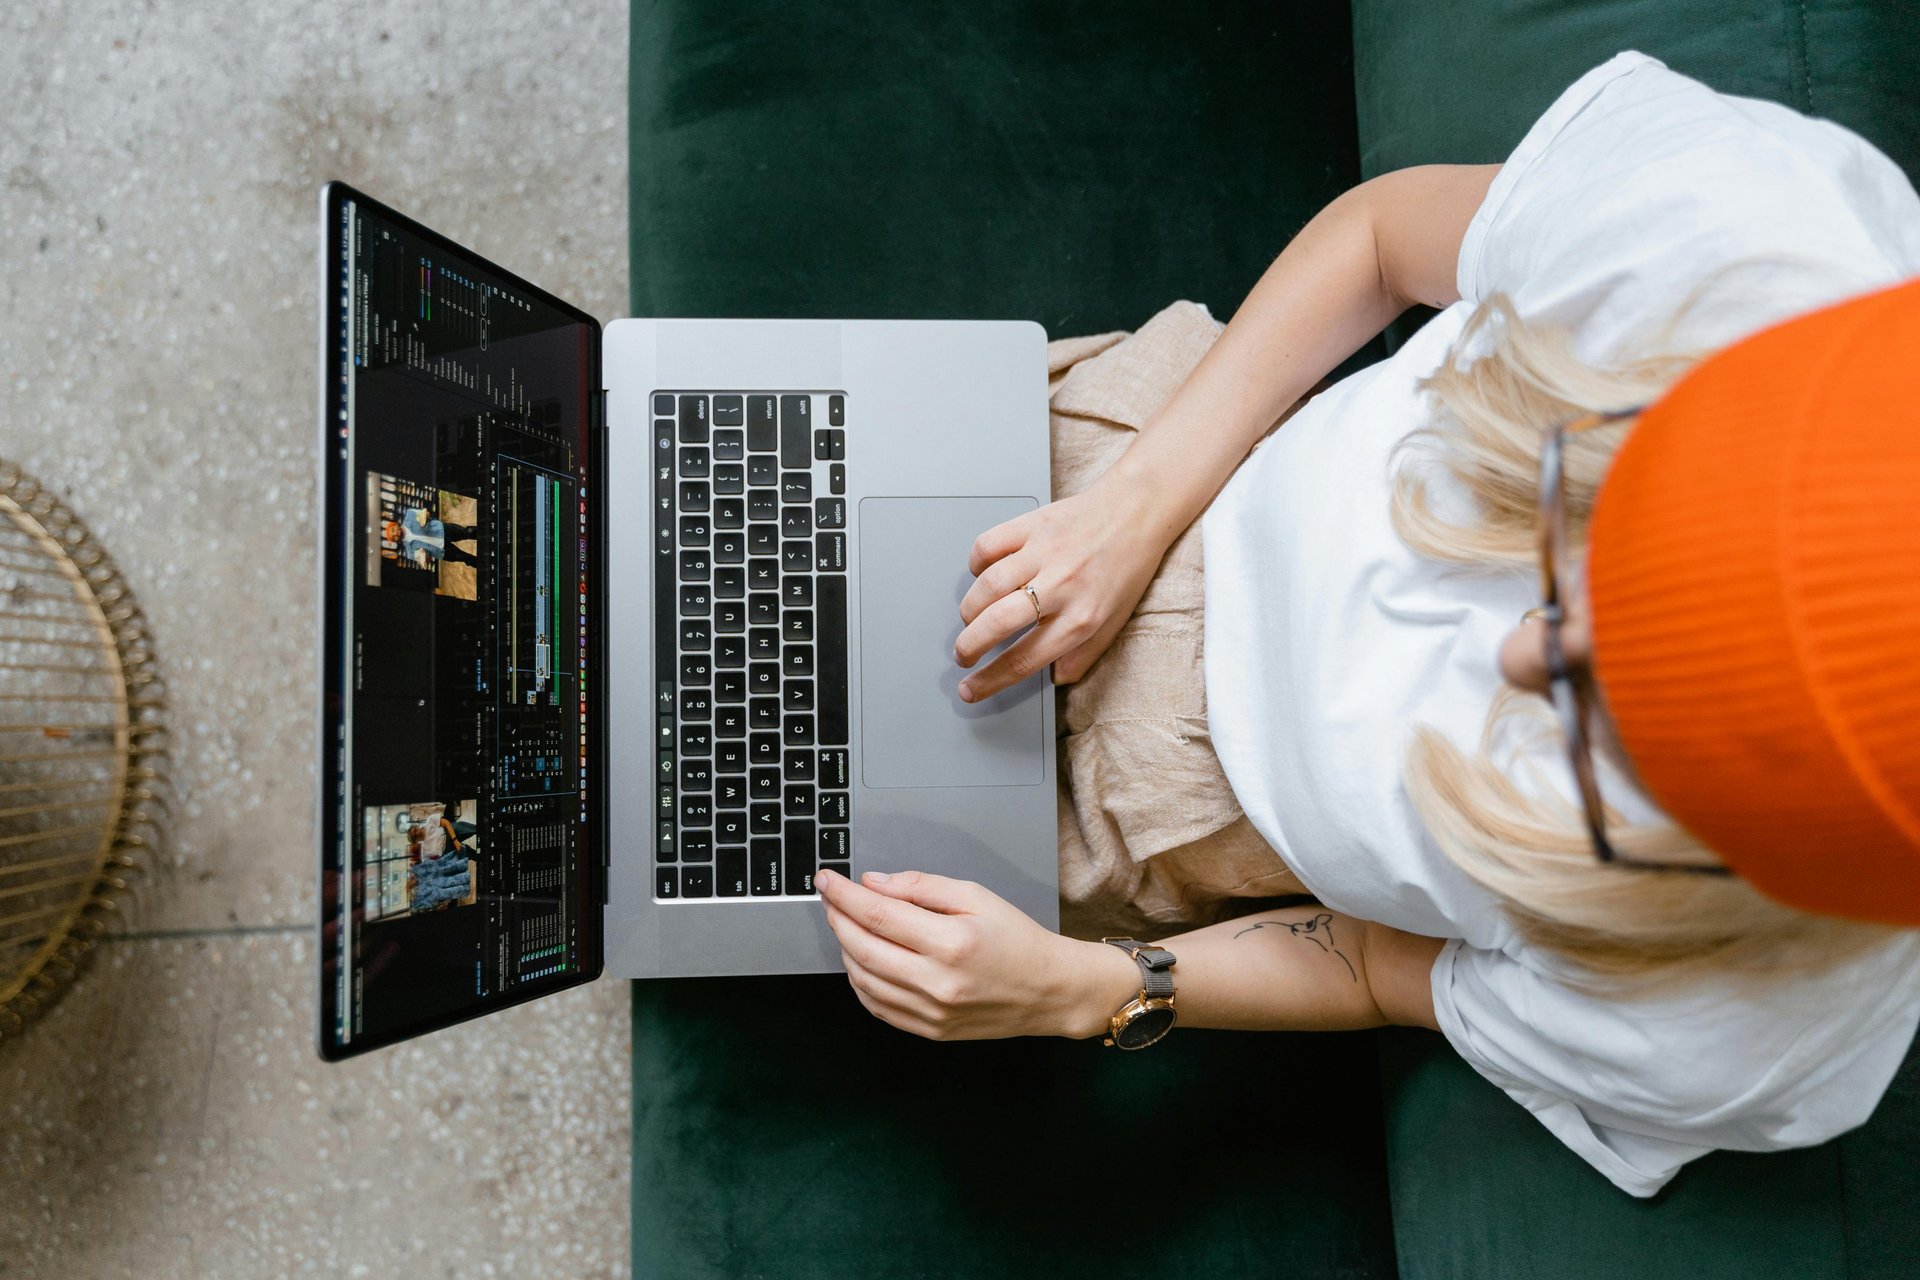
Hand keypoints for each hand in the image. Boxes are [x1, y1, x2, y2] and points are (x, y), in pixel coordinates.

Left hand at [816, 867, 1121, 1040]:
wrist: (1050, 990)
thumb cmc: (1017, 939)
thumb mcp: (976, 896)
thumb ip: (920, 886)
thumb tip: (873, 884)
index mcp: (951, 942)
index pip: (877, 914)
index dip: (844, 895)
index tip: (827, 880)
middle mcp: (938, 981)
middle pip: (862, 948)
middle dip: (837, 918)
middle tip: (831, 899)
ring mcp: (932, 1011)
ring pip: (863, 980)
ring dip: (845, 949)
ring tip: (847, 926)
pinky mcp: (930, 1031)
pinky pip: (878, 1007)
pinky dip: (860, 982)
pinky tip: (862, 961)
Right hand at [954, 460, 1176, 701]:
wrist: (1137, 511)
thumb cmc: (1127, 567)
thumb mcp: (1115, 622)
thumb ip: (1084, 655)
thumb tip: (1055, 678)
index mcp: (1082, 617)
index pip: (1025, 659)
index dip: (990, 680)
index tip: (970, 689)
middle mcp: (1061, 585)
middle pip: (997, 624)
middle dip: (969, 647)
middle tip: (963, 655)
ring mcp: (1044, 552)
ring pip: (987, 586)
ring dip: (969, 610)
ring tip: (970, 620)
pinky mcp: (1032, 524)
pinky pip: (988, 545)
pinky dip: (976, 564)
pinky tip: (982, 575)